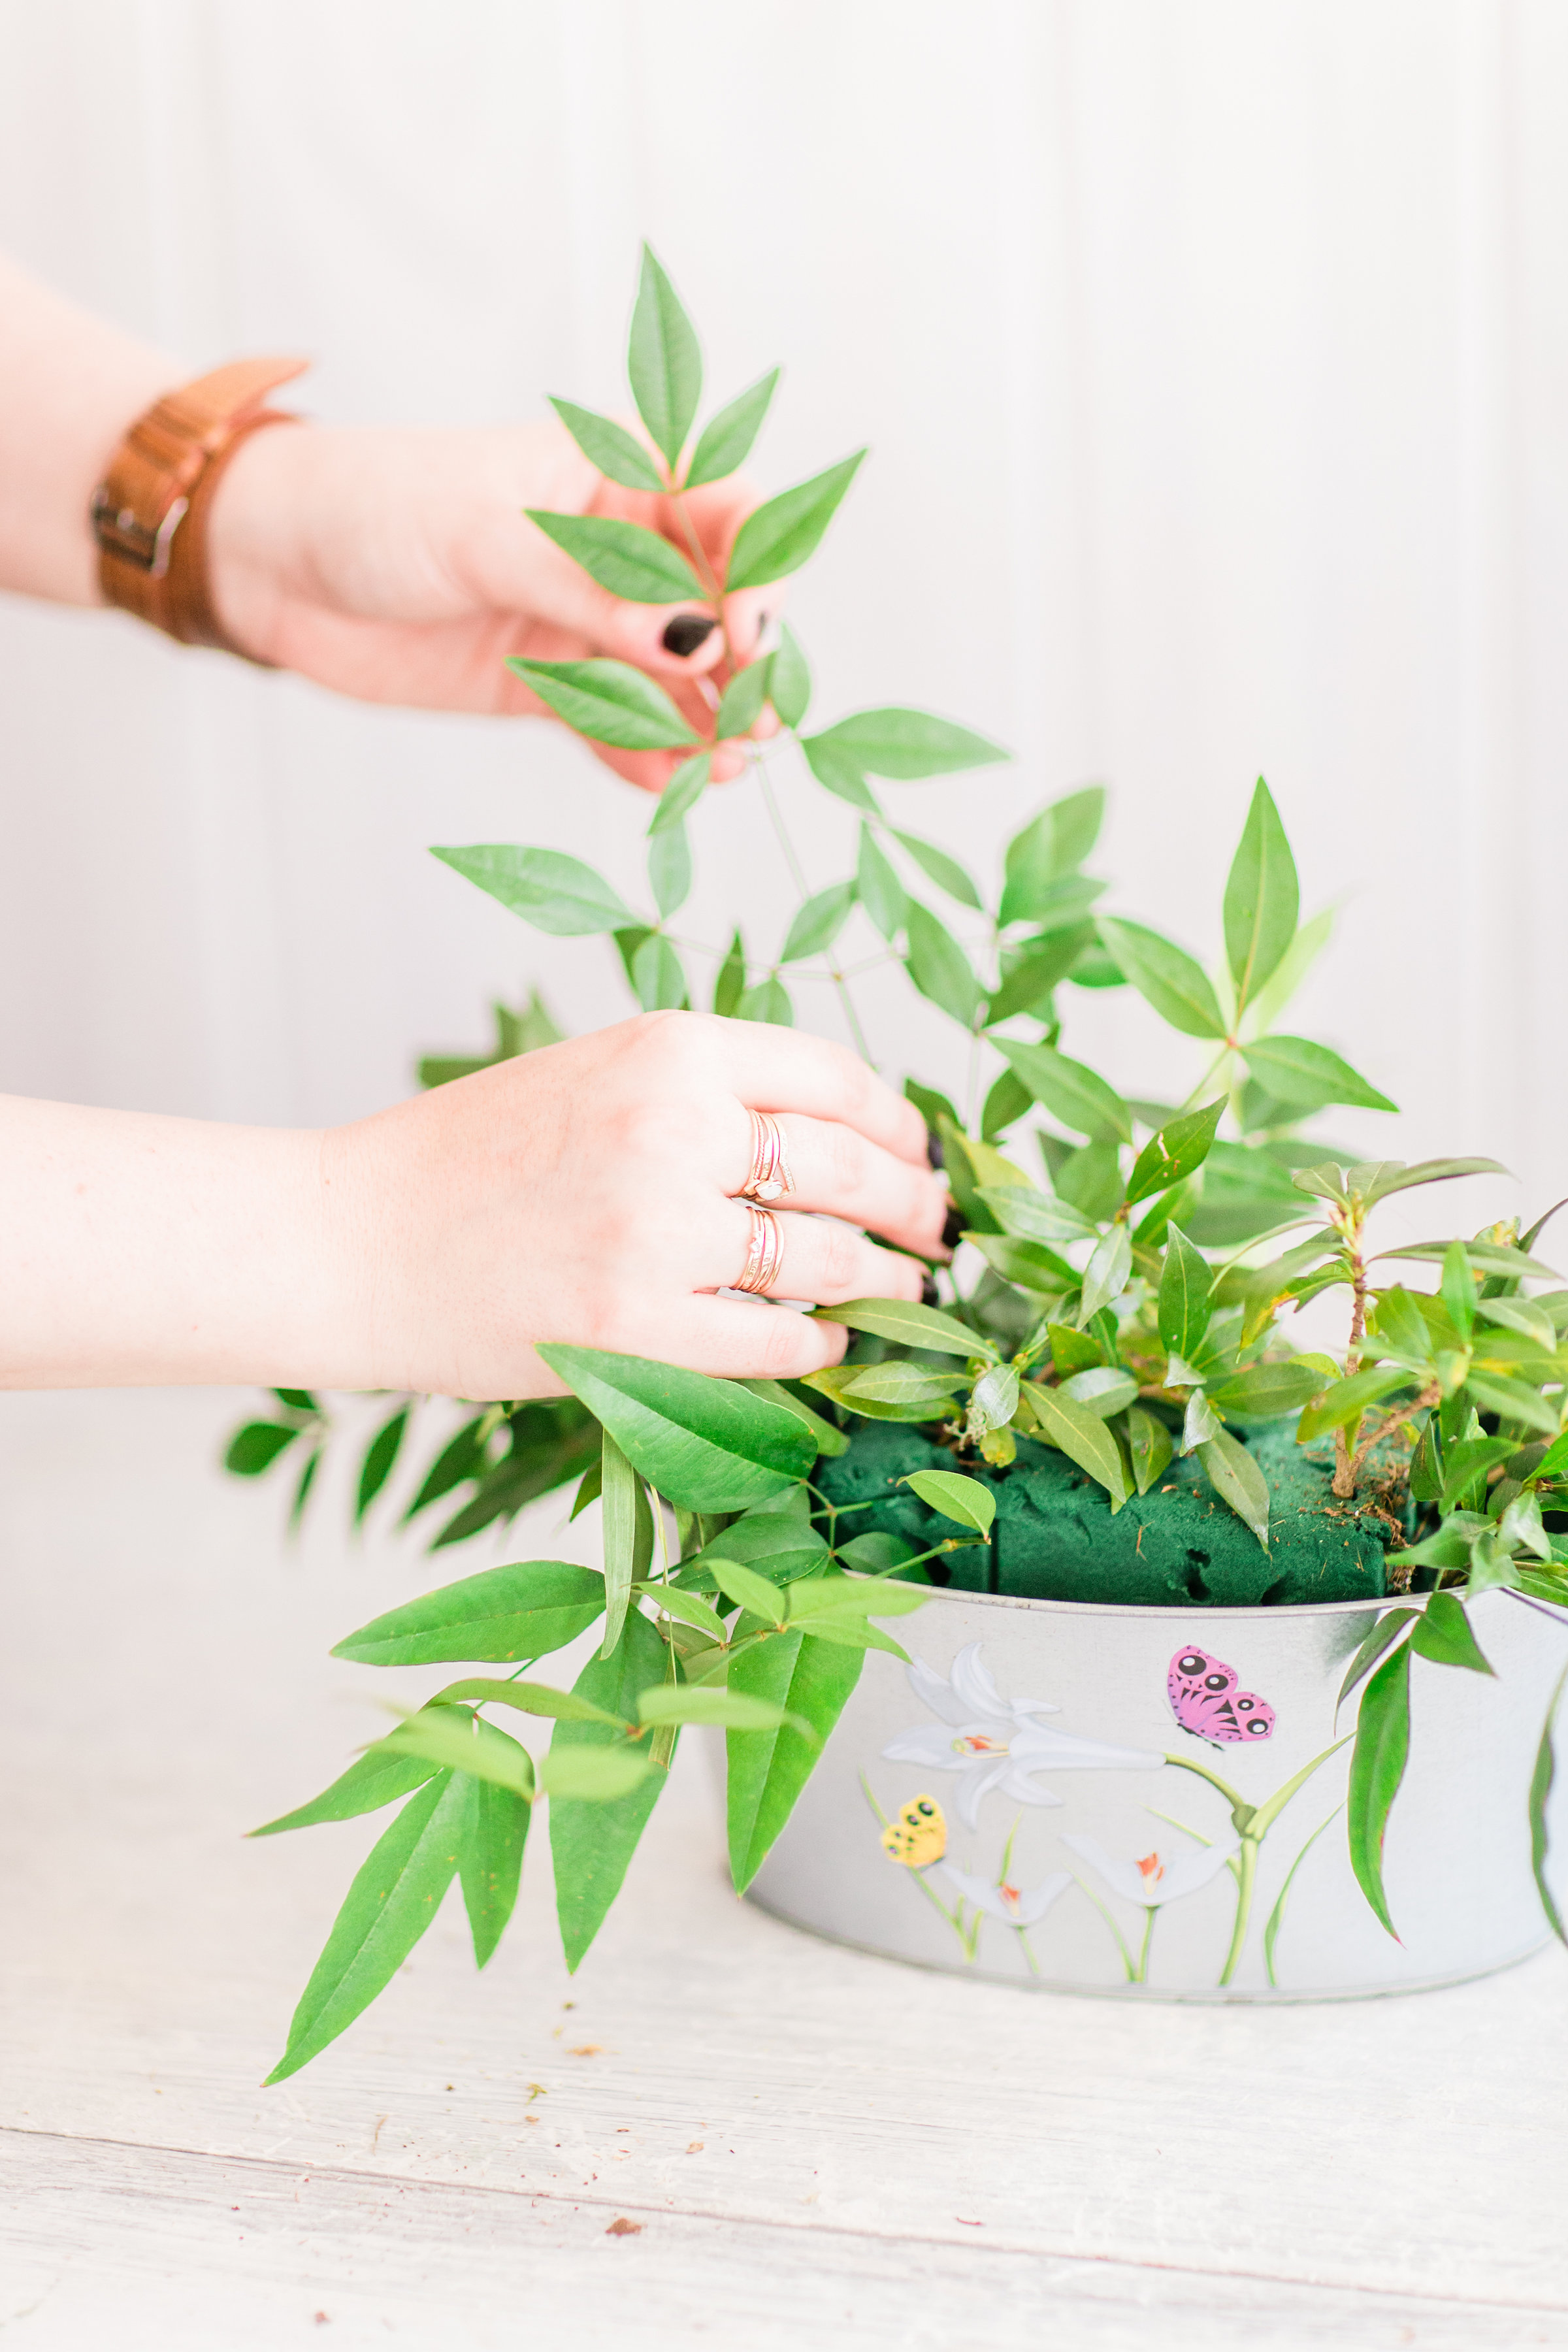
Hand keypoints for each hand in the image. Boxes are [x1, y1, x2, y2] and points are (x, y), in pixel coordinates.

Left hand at [203, 415, 778, 790]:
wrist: (276, 566)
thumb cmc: (377, 507)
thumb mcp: (488, 536)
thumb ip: (592, 591)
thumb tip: (694, 640)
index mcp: (620, 475)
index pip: (729, 512)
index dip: (756, 572)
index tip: (745, 634)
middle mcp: (620, 550)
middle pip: (717, 609)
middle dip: (744, 668)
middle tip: (756, 726)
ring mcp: (590, 623)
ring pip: (677, 679)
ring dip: (707, 724)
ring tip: (722, 771)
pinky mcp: (551, 688)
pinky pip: (619, 728)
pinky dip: (647, 757)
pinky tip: (667, 785)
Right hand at [324, 1012, 949, 1398]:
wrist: (350, 1239)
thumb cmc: (467, 1158)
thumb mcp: (592, 1074)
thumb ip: (704, 1090)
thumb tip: (835, 1135)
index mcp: (667, 1049)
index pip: (834, 1077)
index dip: (900, 1124)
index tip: (923, 1153)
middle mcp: (672, 1128)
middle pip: (850, 1170)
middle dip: (916, 1208)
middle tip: (939, 1232)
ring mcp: (655, 1233)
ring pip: (824, 1261)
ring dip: (882, 1283)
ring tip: (902, 1292)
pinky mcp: (632, 1329)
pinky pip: (771, 1342)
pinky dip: (815, 1347)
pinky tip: (824, 1345)